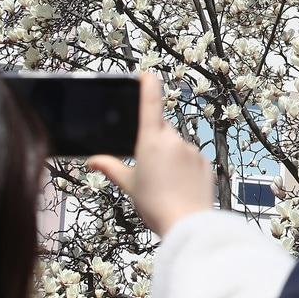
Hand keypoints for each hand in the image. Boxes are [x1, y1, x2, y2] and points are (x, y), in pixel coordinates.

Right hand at [88, 73, 213, 237]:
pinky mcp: (205, 161)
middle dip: (155, 140)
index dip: (149, 87)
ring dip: (170, 155)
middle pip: (162, 130)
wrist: (187, 222)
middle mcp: (173, 140)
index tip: (148, 75)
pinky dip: (184, 166)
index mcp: (151, 141)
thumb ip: (111, 168)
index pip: (150, 104)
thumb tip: (93, 159)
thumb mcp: (129, 185)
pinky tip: (180, 185)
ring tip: (165, 182)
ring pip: (177, 145)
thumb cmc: (154, 205)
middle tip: (148, 166)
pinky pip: (191, 157)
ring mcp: (191, 149)